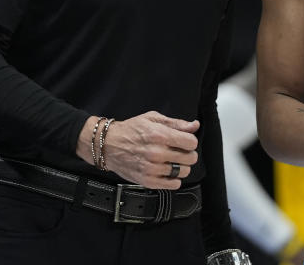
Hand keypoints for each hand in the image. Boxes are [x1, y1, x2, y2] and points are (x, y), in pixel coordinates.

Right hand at [85, 111, 199, 188]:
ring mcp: (152, 168)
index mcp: (160, 135)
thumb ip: (176, 123)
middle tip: (180, 152)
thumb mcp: (153, 118)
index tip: (186, 142)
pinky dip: (174, 179)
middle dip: (188, 154)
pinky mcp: (148, 181)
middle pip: (190, 158)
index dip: (190, 142)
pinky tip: (168, 171)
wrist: (109, 145)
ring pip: (183, 172)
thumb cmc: (131, 130)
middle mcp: (157, 152)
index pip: (191, 143)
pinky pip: (173, 185)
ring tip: (173, 161)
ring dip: (182, 167)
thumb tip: (194, 125)